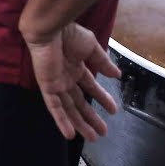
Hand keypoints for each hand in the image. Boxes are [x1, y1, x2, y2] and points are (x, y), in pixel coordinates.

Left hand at [23, 22, 121, 140]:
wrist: (50, 28)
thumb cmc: (69, 33)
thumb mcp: (91, 47)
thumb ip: (102, 62)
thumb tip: (117, 74)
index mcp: (76, 67)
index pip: (90, 87)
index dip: (102, 99)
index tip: (113, 110)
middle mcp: (66, 78)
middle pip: (80, 102)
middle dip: (91, 117)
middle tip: (103, 132)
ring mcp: (56, 83)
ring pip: (68, 109)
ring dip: (80, 123)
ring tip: (92, 137)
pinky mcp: (47, 86)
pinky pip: (54, 107)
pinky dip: (61, 120)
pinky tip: (70, 133)